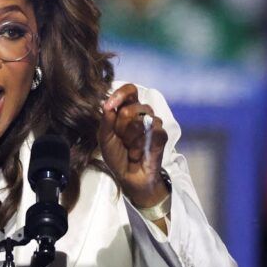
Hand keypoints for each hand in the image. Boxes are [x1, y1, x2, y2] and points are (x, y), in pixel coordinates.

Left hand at [99, 84, 169, 207]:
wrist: (129, 177)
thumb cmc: (117, 156)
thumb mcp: (105, 139)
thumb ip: (105, 122)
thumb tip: (106, 105)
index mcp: (126, 109)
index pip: (130, 90)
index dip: (120, 94)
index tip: (110, 106)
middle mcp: (141, 114)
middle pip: (131, 107)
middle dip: (121, 127)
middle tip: (121, 140)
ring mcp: (153, 124)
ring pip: (141, 120)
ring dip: (130, 139)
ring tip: (130, 148)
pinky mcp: (162, 136)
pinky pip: (153, 131)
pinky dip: (141, 146)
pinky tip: (138, 154)